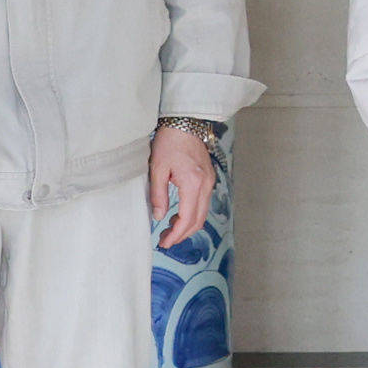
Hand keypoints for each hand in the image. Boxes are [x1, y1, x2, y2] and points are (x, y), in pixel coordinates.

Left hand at [148, 121, 219, 246]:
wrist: (186, 124)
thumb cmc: (170, 143)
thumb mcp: (157, 169)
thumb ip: (158, 195)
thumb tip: (159, 216)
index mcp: (193, 184)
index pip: (187, 218)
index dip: (176, 234)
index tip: (164, 242)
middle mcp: (206, 186)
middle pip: (198, 220)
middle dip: (182, 234)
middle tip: (165, 241)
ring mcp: (209, 183)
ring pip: (202, 213)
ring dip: (188, 225)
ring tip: (170, 230)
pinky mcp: (208, 179)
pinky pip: (203, 204)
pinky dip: (192, 215)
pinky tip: (179, 216)